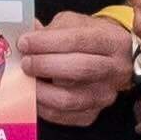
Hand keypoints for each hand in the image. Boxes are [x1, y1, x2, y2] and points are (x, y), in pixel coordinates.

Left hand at [23, 9, 136, 129]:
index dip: (48, 42)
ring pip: (68, 98)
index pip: (79, 40)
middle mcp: (115, 70)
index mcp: (113, 42)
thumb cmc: (91, 40)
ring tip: (26, 79)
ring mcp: (104, 95)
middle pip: (79, 69)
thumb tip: (26, 40)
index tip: (25, 42)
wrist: (112, 61)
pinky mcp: (92, 114)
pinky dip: (42, 106)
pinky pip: (62, 115)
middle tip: (25, 61)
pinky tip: (34, 93)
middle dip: (45, 65)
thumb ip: (52, 30)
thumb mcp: (76, 24)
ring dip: (40, 89)